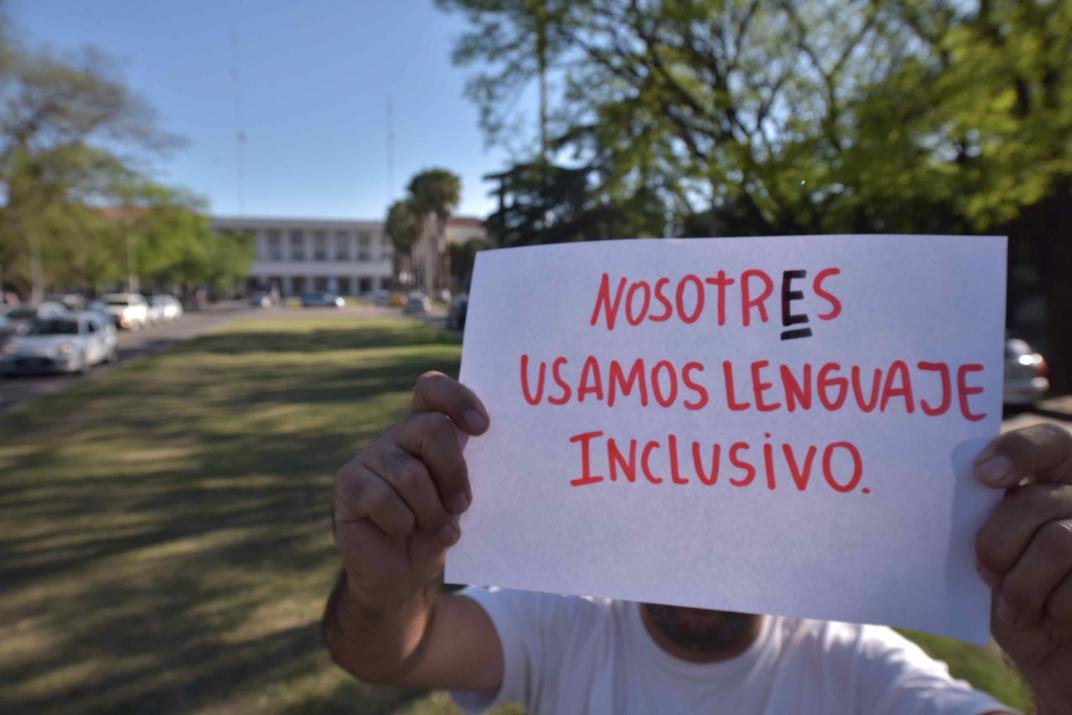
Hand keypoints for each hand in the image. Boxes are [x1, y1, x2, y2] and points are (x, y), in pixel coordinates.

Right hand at [332, 371, 488, 609]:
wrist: (402, 575)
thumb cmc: (435, 530)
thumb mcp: (457, 499)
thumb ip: (462, 469)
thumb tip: (472, 443)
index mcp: (425, 429)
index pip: (432, 389)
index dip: (457, 398)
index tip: (482, 428)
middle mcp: (396, 436)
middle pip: (431, 428)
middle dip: (454, 473)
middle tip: (461, 505)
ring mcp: (368, 457)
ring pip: (411, 473)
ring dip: (431, 510)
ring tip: (436, 528)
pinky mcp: (347, 484)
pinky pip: (382, 498)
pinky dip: (401, 522)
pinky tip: (401, 531)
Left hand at [975, 423, 1071, 711]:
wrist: (1058, 659)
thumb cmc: (1020, 597)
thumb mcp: (999, 553)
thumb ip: (987, 516)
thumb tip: (952, 485)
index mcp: (1061, 481)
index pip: (1051, 443)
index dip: (1019, 451)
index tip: (983, 476)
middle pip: (1036, 501)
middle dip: (998, 543)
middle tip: (985, 572)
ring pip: (1058, 542)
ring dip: (1022, 582)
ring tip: (1016, 603)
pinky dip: (1053, 609)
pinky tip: (1050, 619)